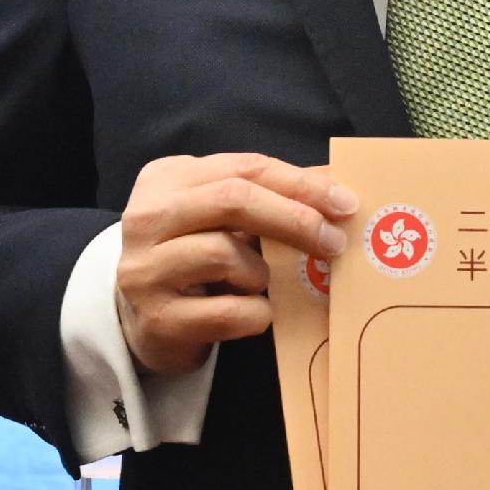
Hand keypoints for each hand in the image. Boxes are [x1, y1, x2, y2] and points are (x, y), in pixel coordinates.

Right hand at [117, 152, 356, 375]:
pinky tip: (254, 313)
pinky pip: (229, 312)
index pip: (243, 168)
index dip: (300, 184)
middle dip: (294, 219)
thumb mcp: (221, 217)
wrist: (145, 321)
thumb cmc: (195, 259)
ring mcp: (146, 269)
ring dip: (262, 273)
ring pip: (225, 254)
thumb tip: (335, 186)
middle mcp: (146, 218)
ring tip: (260, 283)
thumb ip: (268, 196)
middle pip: (232, 201)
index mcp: (166, 179)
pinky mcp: (158, 319)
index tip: (345, 203)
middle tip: (333, 241)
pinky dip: (257, 313)